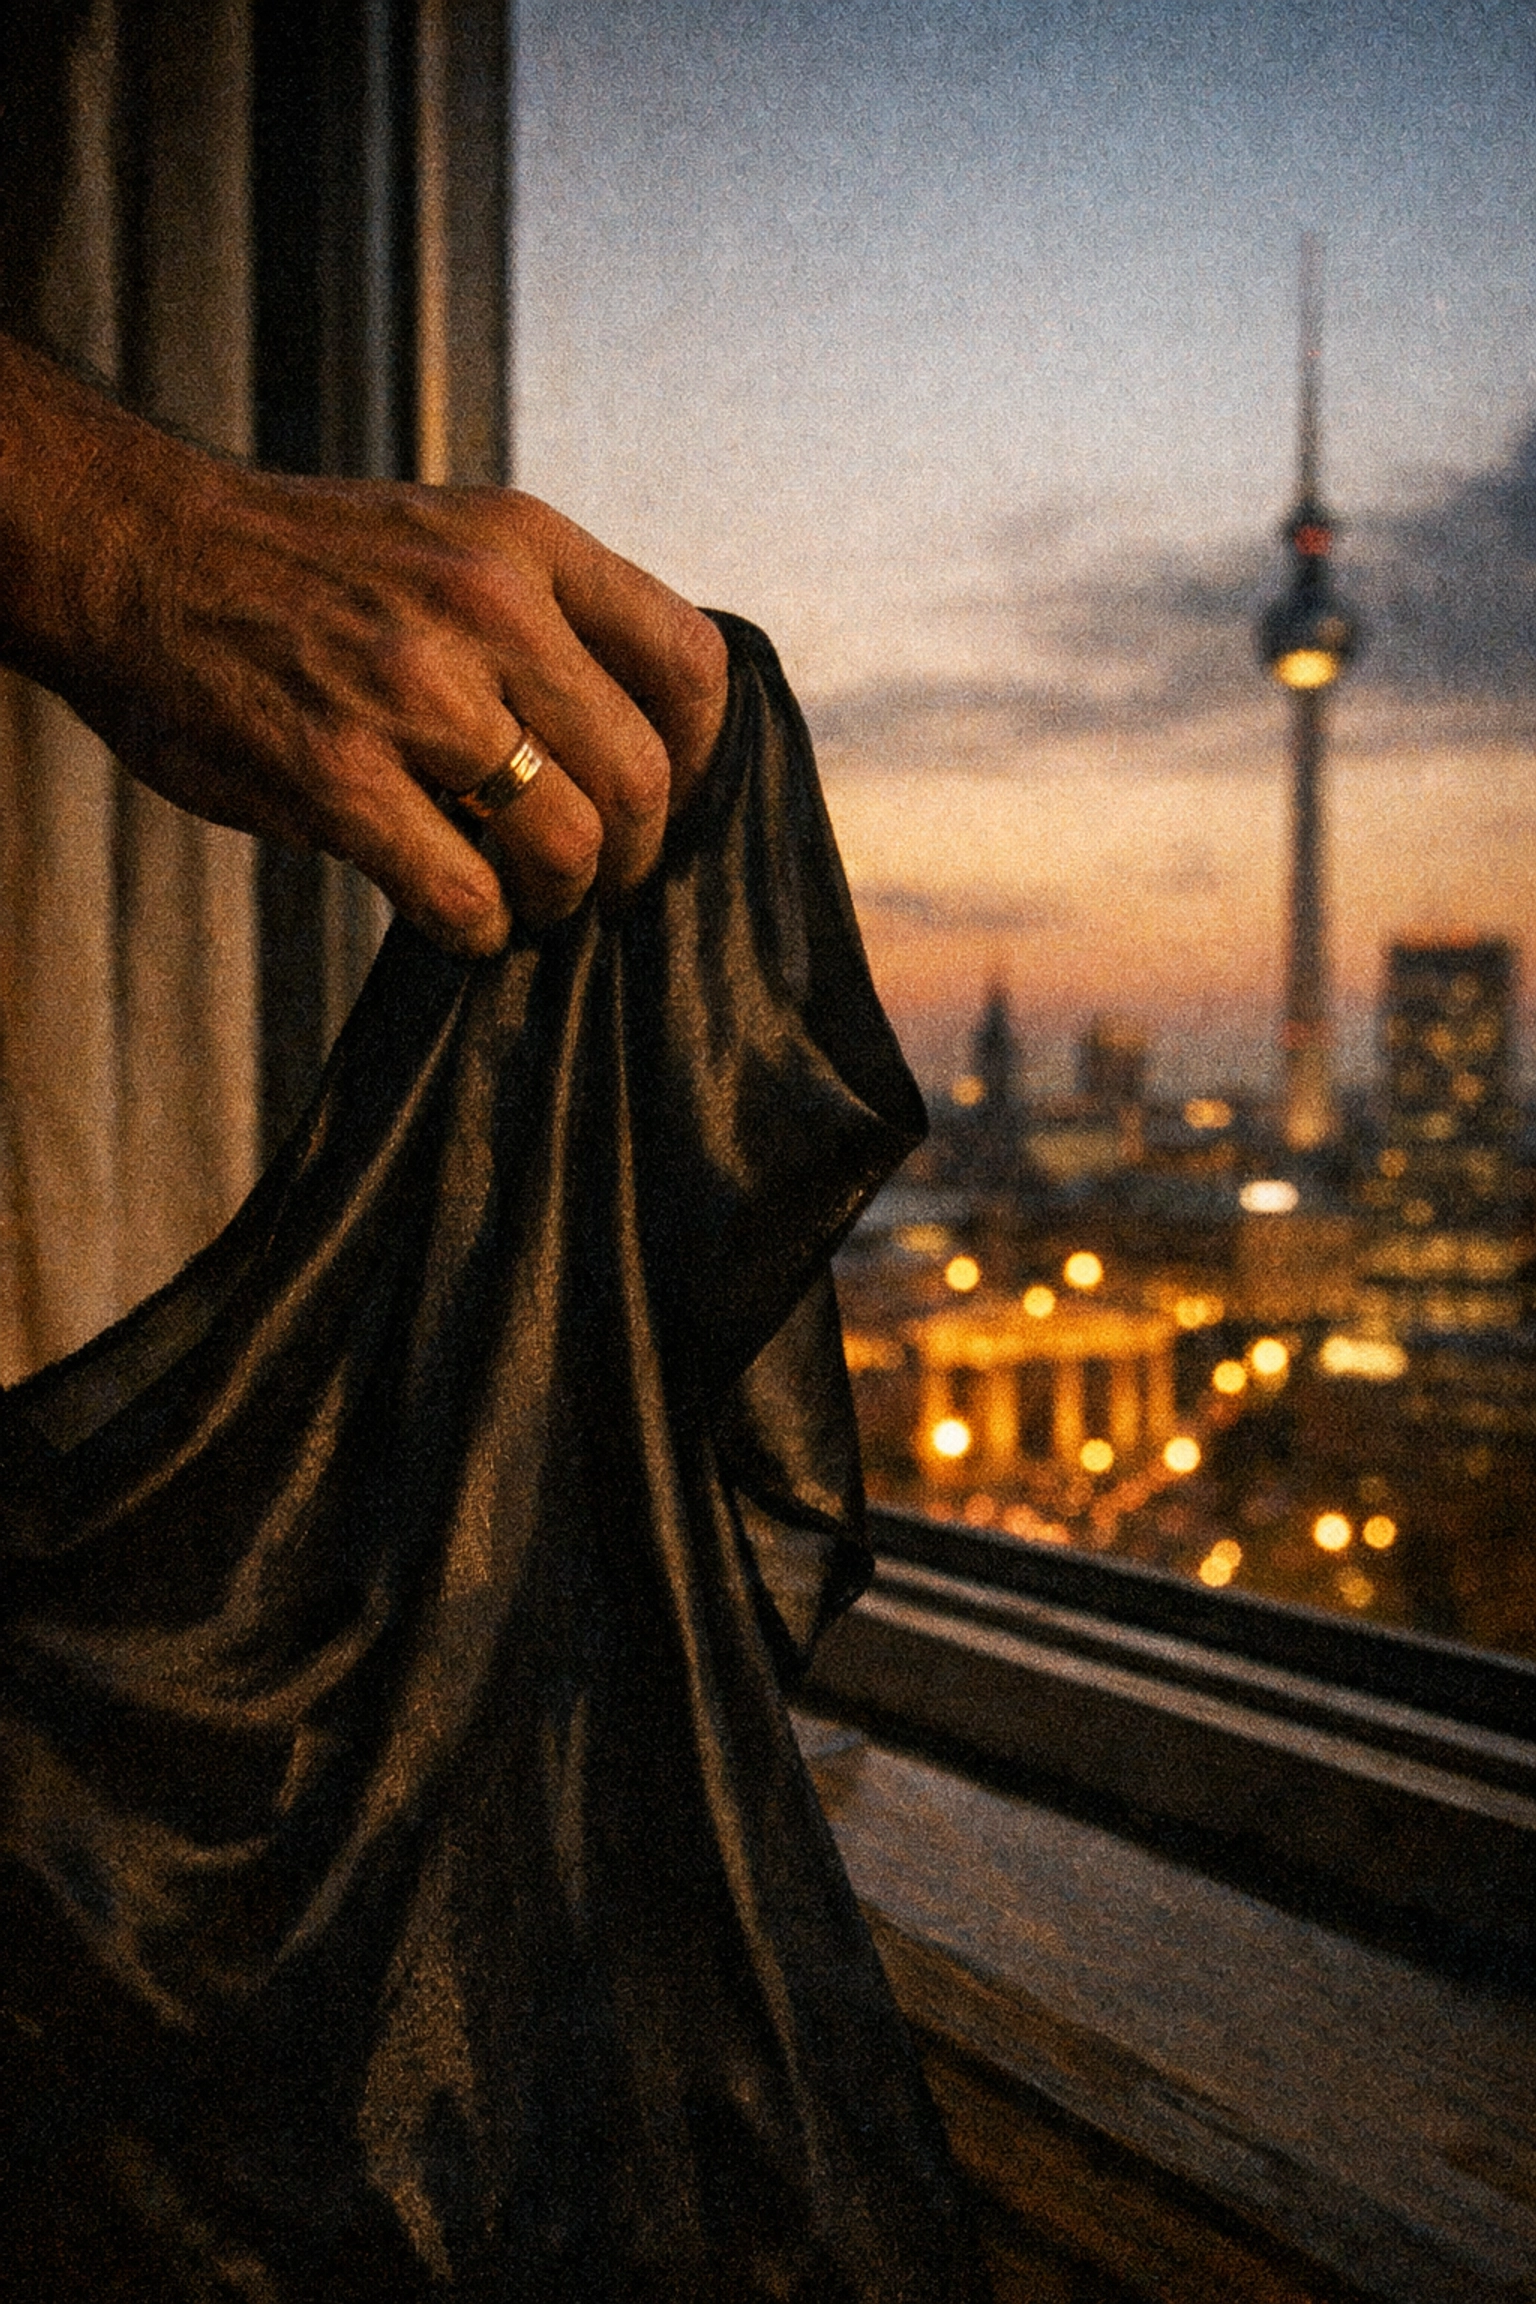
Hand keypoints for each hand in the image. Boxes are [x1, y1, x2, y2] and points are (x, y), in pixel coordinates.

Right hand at [0, 336, 728, 953]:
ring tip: (525, 903)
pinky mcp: (338, 776)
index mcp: (526, 542)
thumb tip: (633, 748)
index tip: (675, 800)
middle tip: (602, 883)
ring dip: (557, 900)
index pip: (689, 662)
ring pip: (566, 844)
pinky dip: (478, 929)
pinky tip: (459, 918)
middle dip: (634, 859)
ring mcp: (411, 692)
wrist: (144, 554)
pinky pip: (463, 893)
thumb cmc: (302, 569)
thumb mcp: (450, 542)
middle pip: (640, 777)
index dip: (702, 759)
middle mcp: (485, 605)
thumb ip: (546, 626)